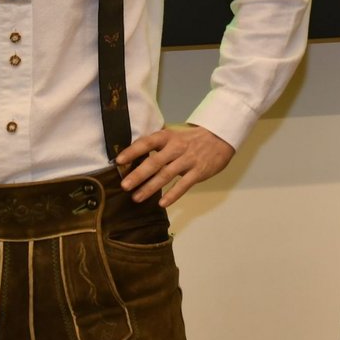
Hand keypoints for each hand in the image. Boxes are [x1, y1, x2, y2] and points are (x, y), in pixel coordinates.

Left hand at [116, 124, 233, 205]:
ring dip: (150, 187)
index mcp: (168, 137)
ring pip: (167, 175)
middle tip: (124, 185)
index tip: (119, 161)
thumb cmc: (191, 139)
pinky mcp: (198, 172)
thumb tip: (133, 158)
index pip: (147, 143)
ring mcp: (188, 160)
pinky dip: (173, 195)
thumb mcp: (174, 136)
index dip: (132, 151)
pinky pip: (184, 185)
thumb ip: (158, 146)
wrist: (220, 138)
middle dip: (138, 174)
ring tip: (137, 198)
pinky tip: (162, 203)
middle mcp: (177, 148)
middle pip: (155, 162)